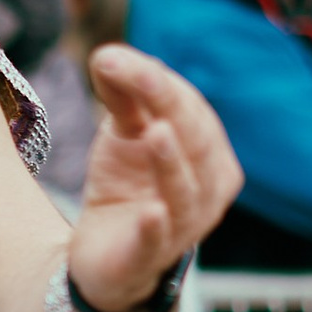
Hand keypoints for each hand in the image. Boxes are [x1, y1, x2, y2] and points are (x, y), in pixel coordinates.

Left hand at [69, 46, 238, 310]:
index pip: (189, 109)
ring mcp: (182, 226)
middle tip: (137, 78)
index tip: (108, 57)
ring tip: (156, 132)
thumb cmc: (126, 185)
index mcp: (208, 152)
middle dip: (169, 108)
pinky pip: (159, 240)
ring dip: (172, 162)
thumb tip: (107, 54)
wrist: (103, 254)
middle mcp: (206, 189)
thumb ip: (122, 97)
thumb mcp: (123, 135)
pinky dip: (157, 226)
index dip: (154, 81)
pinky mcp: (149, 257)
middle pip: (197, 144)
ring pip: (186, 192)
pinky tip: (150, 211)